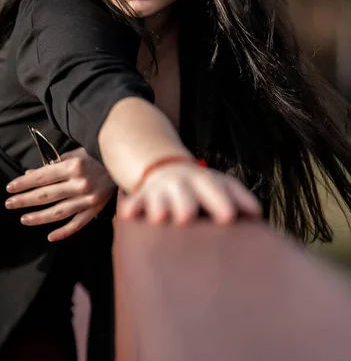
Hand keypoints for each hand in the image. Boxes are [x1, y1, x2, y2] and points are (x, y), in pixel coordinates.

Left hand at [5, 148, 116, 241]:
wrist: (125, 162)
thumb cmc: (96, 154)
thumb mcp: (75, 153)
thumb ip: (52, 164)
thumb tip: (29, 174)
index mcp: (73, 166)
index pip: (42, 177)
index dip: (24, 183)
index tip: (9, 188)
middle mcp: (80, 183)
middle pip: (46, 195)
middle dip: (25, 200)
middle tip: (9, 204)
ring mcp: (88, 199)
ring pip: (58, 212)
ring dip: (38, 217)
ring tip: (23, 219)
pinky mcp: (96, 209)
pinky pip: (77, 223)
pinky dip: (63, 232)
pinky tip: (50, 236)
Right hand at [119, 163, 261, 224]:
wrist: (166, 167)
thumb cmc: (202, 186)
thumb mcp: (220, 184)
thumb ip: (238, 197)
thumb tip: (257, 213)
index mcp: (205, 180)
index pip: (215, 189)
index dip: (221, 201)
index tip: (229, 217)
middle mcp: (182, 183)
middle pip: (186, 193)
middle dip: (186, 203)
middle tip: (187, 217)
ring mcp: (161, 189)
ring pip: (160, 197)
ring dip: (159, 206)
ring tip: (159, 218)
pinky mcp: (144, 196)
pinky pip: (136, 201)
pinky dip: (132, 207)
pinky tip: (128, 214)